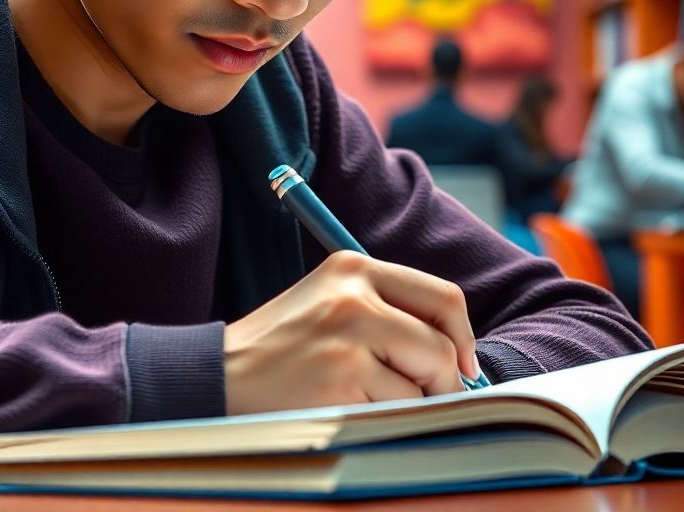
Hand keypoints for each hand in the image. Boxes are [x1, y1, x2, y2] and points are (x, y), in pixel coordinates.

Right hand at [223, 250, 478, 415]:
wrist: (220, 374)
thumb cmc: (281, 347)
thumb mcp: (330, 303)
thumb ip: (386, 310)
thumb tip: (457, 352)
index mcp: (353, 266)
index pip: (442, 295)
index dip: (462, 336)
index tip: (462, 364)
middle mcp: (354, 293)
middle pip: (442, 341)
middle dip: (446, 380)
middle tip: (430, 397)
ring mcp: (348, 334)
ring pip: (423, 381)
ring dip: (408, 402)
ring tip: (363, 396)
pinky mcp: (341, 376)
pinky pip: (397, 408)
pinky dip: (383, 418)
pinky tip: (346, 407)